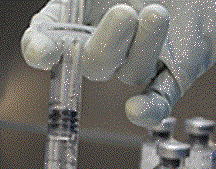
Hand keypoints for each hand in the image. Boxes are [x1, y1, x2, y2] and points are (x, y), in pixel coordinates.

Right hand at [21, 0, 215, 127]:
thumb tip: (61, 17)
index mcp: (82, 10)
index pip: (46, 36)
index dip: (38, 49)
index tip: (44, 51)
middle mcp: (106, 37)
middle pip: (90, 62)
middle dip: (105, 43)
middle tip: (126, 13)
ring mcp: (140, 56)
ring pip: (128, 71)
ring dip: (143, 45)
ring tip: (160, 13)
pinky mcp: (176, 70)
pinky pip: (158, 99)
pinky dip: (147, 110)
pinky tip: (137, 111)